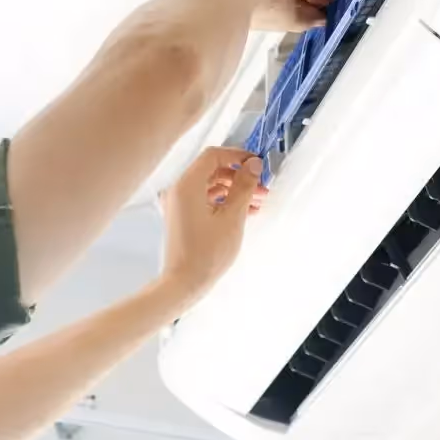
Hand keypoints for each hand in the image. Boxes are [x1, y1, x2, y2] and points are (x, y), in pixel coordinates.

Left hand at [159, 146, 267, 294]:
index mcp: (186, 185)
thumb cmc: (206, 254)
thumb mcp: (232, 217)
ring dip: (234, 189)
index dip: (237, 156)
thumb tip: (254, 165)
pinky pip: (205, 199)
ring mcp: (179, 204)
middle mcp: (178, 190)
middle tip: (261, 186)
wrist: (185, 283)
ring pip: (211, 186)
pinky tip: (245, 211)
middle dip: (239, 176)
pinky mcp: (183, 216)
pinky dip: (224, 201)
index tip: (257, 165)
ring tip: (257, 201)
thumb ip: (244, 186)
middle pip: (212, 170)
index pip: (213, 156)